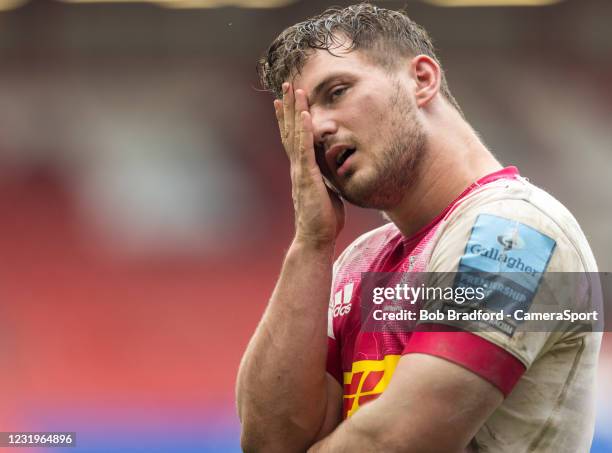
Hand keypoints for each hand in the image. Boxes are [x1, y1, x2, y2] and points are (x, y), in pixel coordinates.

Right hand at [274, 83, 344, 247]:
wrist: (316, 238)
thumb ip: (326, 178)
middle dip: (288, 107)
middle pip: (290, 130)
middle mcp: (297, 166)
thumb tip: (333, 170)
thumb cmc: (323, 219)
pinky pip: (304, 149)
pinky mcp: (307, 176)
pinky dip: (304, 130)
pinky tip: (304, 114)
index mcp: (302, 170)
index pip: (294, 139)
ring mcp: (300, 170)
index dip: (290, 119)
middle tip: (285, 85)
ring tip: (292, 90)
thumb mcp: (327, 192)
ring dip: (293, 110)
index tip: (286, 102)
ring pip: (294, 134)